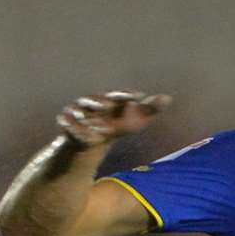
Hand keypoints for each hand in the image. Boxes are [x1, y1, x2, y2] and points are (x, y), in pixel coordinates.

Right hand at [57, 91, 171, 147]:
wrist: (91, 139)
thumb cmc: (115, 124)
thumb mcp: (134, 120)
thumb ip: (149, 109)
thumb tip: (168, 98)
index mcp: (109, 101)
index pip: (118, 96)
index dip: (125, 96)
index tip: (137, 97)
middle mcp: (91, 104)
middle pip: (94, 100)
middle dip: (100, 102)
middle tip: (108, 105)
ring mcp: (77, 114)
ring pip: (78, 112)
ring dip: (85, 117)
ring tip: (95, 127)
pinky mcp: (66, 125)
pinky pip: (67, 125)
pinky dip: (73, 129)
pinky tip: (82, 136)